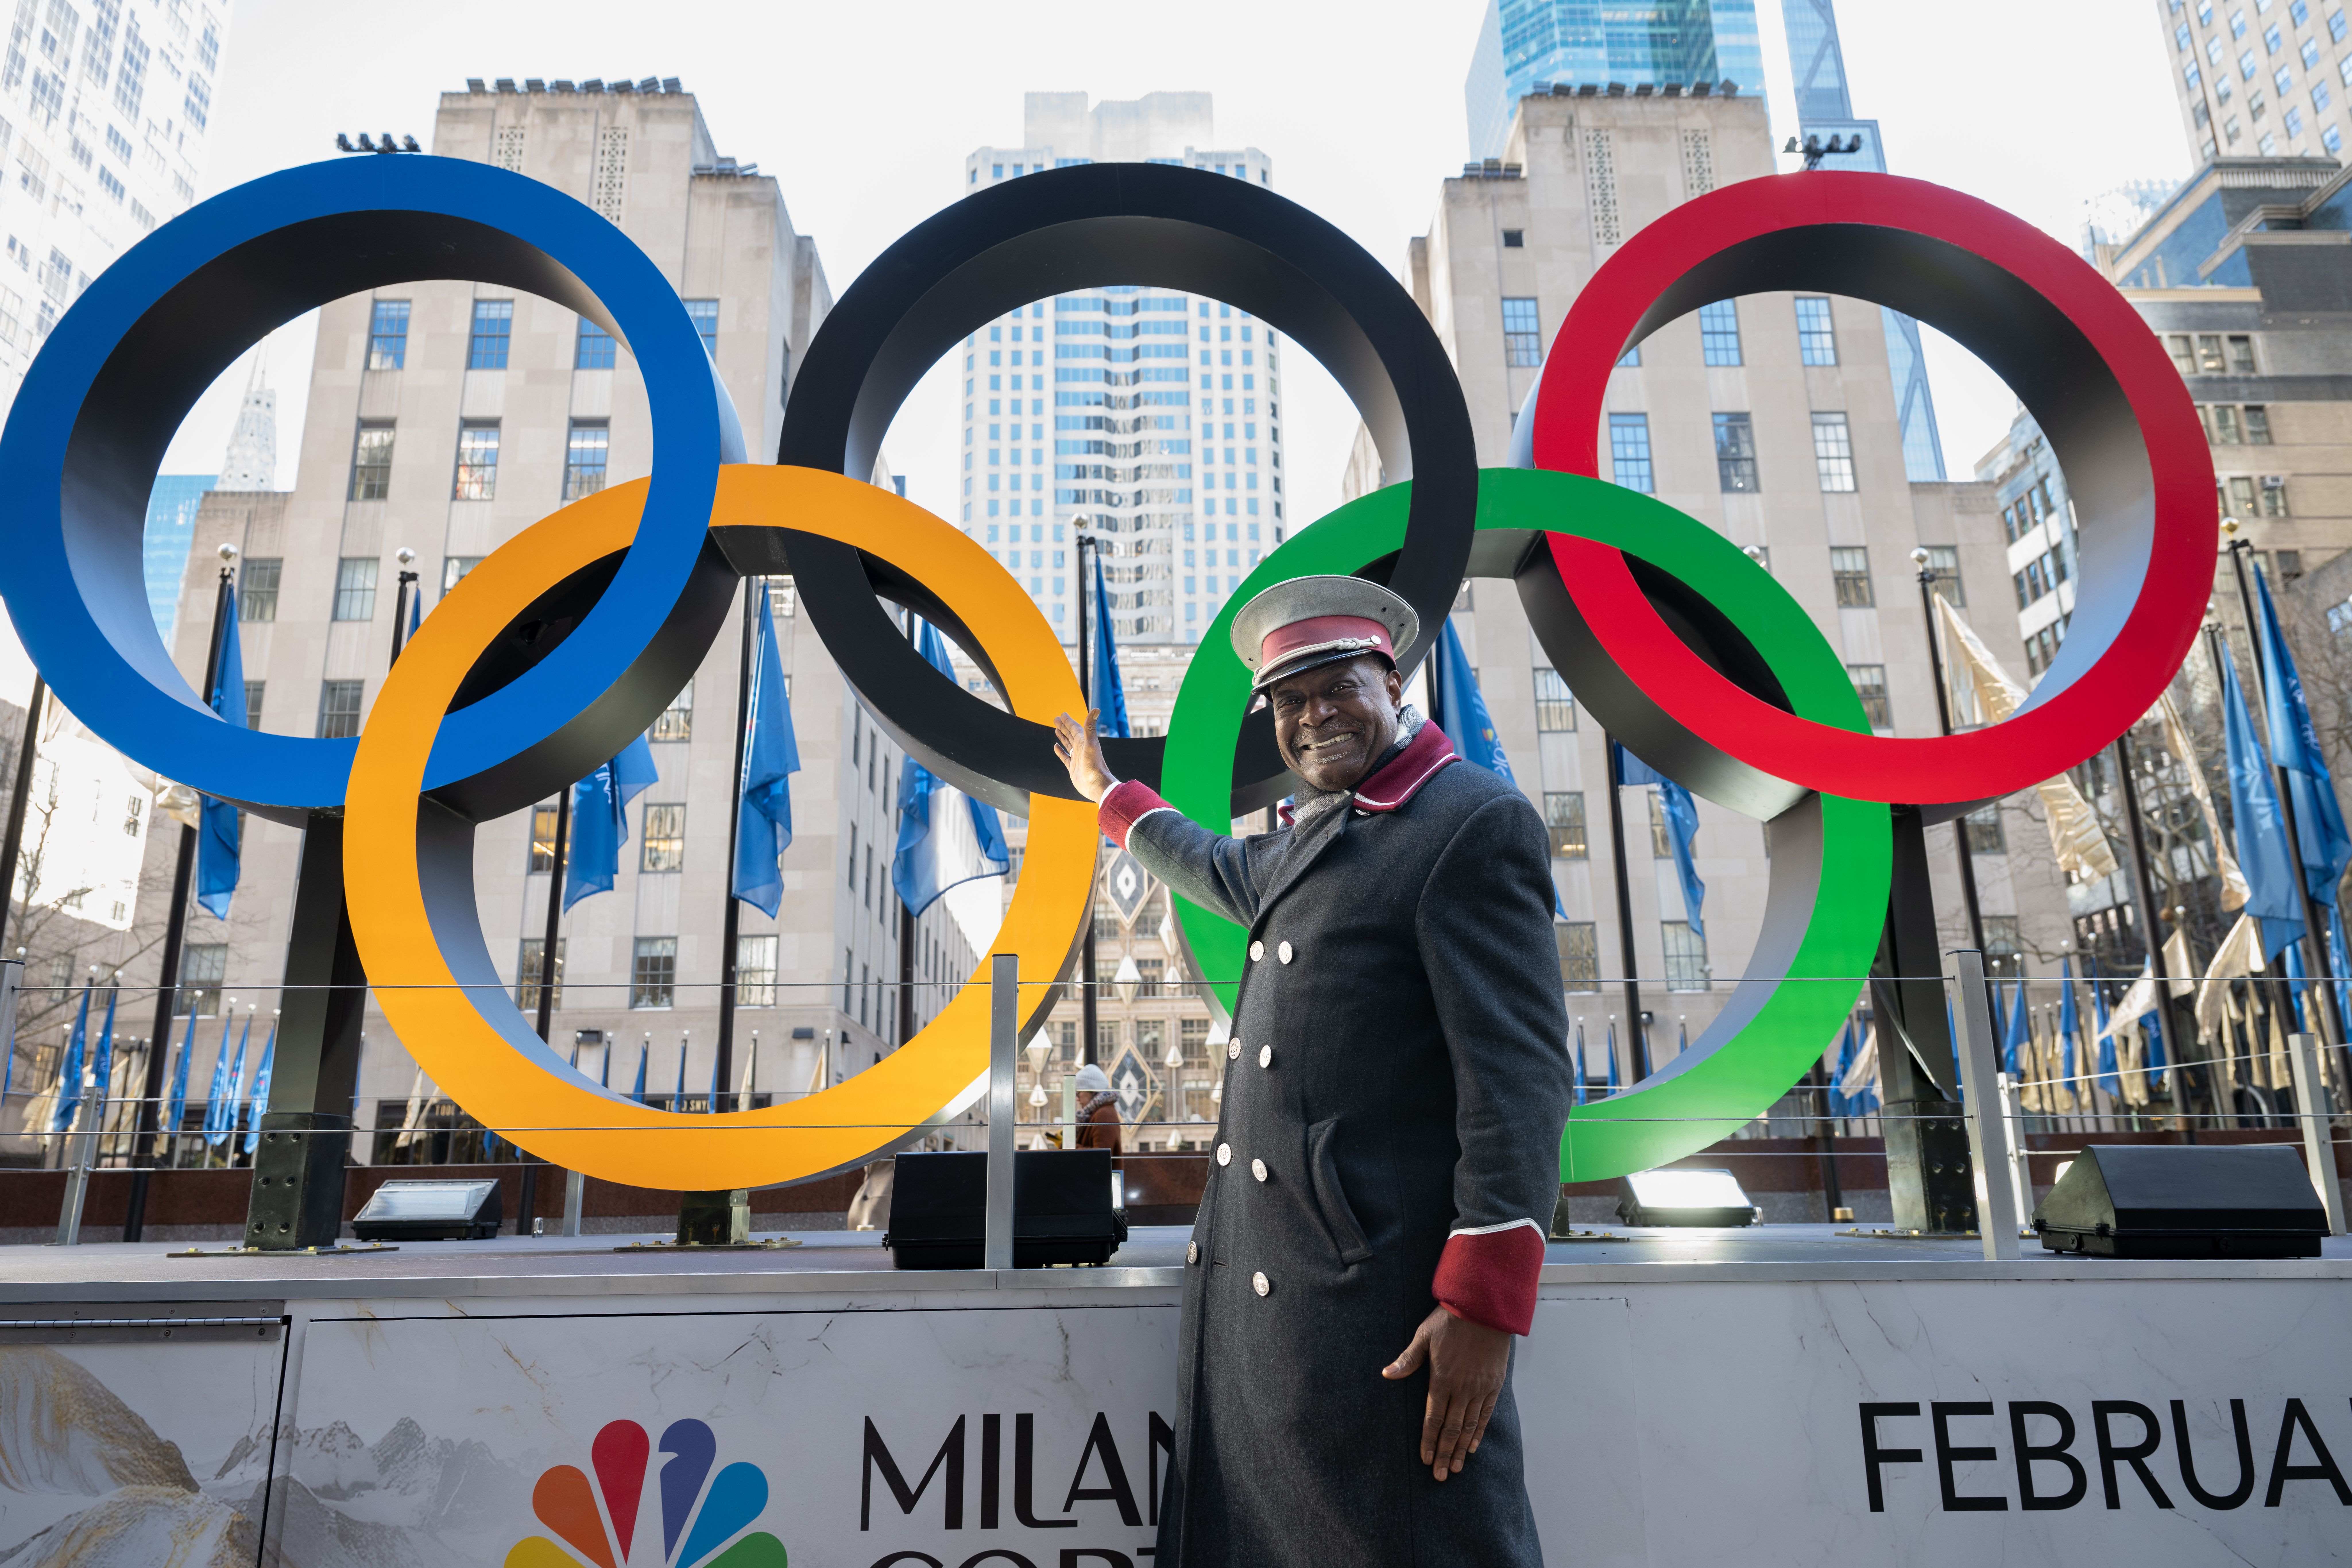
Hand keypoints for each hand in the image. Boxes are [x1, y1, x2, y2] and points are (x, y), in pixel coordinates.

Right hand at [1053, 709, 1117, 802]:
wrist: (1096, 784)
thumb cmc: (1094, 764)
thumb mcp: (1091, 743)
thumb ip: (1090, 727)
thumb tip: (1096, 709)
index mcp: (1084, 741)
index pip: (1075, 728)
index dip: (1068, 721)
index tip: (1062, 714)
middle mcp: (1081, 748)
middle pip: (1070, 734)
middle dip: (1063, 726)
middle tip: (1055, 719)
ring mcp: (1077, 758)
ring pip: (1068, 744)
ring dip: (1062, 736)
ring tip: (1056, 729)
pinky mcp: (1073, 767)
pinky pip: (1065, 757)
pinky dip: (1060, 751)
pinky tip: (1056, 746)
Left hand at [1382, 1304, 1510, 1481]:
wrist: (1484, 1308)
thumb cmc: (1449, 1320)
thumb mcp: (1423, 1336)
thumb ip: (1408, 1359)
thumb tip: (1386, 1374)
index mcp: (1441, 1379)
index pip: (1433, 1419)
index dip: (1429, 1442)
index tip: (1426, 1460)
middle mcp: (1462, 1389)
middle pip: (1451, 1429)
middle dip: (1445, 1454)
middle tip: (1441, 1476)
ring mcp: (1480, 1388)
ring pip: (1469, 1426)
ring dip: (1462, 1449)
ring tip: (1457, 1467)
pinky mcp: (1494, 1384)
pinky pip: (1486, 1414)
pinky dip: (1479, 1432)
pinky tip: (1474, 1446)